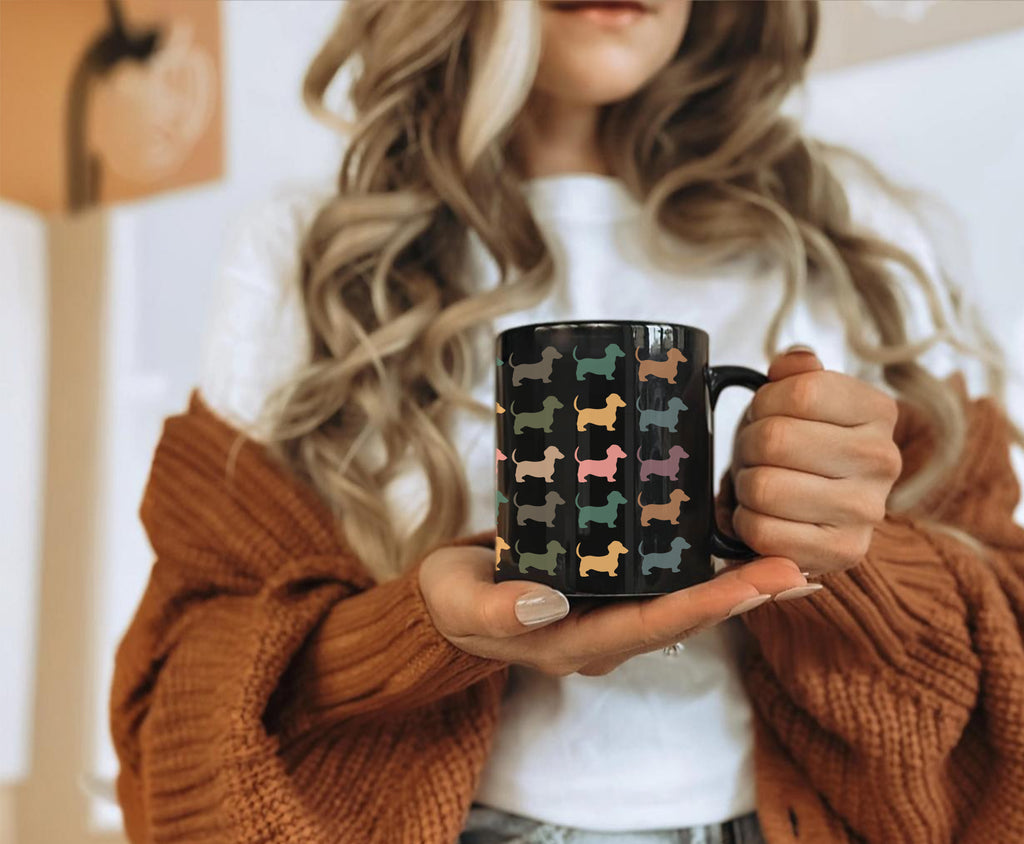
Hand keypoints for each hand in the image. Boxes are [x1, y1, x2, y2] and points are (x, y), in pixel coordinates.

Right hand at [418, 531, 808, 676]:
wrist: (450, 597)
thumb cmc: (453, 599)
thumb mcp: (459, 602)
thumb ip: (496, 609)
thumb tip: (547, 604)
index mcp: (571, 643)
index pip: (648, 627)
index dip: (704, 607)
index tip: (755, 585)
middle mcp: (601, 635)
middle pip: (682, 618)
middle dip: (740, 596)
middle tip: (798, 571)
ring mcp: (607, 614)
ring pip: (682, 603)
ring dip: (736, 586)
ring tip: (792, 564)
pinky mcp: (607, 587)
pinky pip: (667, 583)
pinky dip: (707, 568)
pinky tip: (741, 549)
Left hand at [728, 346, 902, 578]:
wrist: (807, 509)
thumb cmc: (797, 446)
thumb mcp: (797, 398)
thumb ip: (796, 372)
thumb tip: (794, 362)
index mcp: (878, 411)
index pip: (802, 392)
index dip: (765, 403)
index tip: (767, 415)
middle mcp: (884, 460)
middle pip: (775, 439)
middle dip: (748, 446)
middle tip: (755, 455)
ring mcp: (868, 511)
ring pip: (764, 487)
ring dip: (745, 485)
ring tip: (760, 483)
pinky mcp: (844, 553)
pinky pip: (762, 531)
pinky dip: (746, 522)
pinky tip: (763, 515)